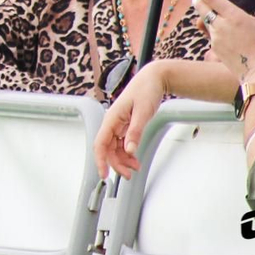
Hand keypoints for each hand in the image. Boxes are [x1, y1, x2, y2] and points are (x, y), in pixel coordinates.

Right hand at [95, 63, 166, 178]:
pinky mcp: (126, 124)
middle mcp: (112, 122)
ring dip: (122, 159)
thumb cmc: (146, 90)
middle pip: (107, 149)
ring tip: (135, 168)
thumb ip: (135, 132)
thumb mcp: (143, 113)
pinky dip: (128, 153)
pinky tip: (135, 158)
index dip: (100, 160)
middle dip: (115, 164)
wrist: (153, 79)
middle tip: (127, 175)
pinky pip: (122, 143)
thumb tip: (130, 150)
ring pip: (115, 147)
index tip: (104, 174)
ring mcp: (118, 124)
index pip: (100, 144)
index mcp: (112, 119)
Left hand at [189, 0, 254, 81]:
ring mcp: (215, 36)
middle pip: (200, 5)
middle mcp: (220, 24)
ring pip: (203, 20)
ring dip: (207, 16)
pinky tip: (227, 35)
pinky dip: (214, 30)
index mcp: (233, 15)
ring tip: (221, 19)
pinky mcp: (213, 46)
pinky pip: (209, 33)